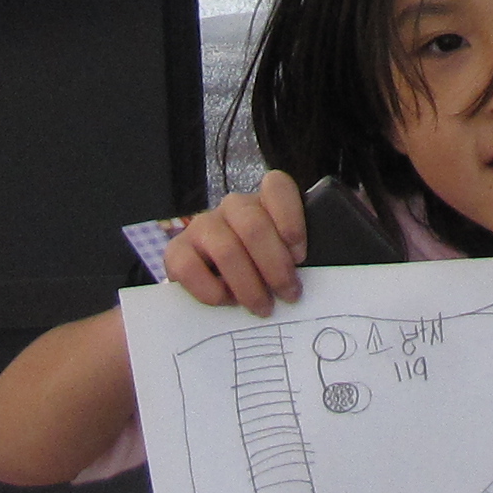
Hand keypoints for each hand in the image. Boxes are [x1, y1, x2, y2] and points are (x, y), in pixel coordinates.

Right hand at [166, 166, 309, 315]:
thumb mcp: (281, 259)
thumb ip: (295, 258)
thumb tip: (315, 275)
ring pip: (226, 249)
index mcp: (262, 203)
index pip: (276, 185)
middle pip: (253, 225)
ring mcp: (201, 226)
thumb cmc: (257, 273)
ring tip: (262, 307)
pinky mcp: (177, 251)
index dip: (290, 217)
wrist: (211, 290)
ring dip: (249, 285)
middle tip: (289, 294)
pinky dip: (212, 290)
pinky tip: (226, 302)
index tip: (300, 255)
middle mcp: (231, 208)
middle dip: (275, 265)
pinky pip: (190, 267)